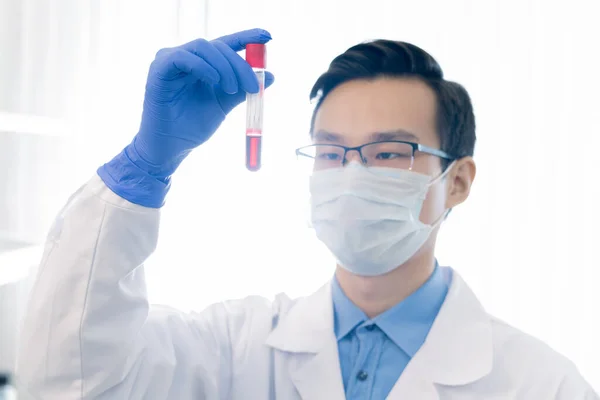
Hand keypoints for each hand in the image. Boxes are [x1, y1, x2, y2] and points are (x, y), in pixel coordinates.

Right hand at [98, 28, 273, 206]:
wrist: (172, 147)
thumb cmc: (193, 126)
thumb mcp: (224, 104)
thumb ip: (243, 89)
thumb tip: (270, 77)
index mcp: (203, 64)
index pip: (227, 43)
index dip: (247, 37)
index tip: (268, 36)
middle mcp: (187, 57)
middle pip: (219, 46)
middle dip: (240, 64)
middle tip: (254, 86)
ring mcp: (171, 60)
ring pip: (204, 47)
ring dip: (224, 67)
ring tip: (230, 90)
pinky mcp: (159, 69)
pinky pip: (182, 57)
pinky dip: (203, 66)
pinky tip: (214, 81)